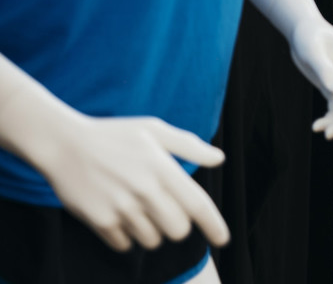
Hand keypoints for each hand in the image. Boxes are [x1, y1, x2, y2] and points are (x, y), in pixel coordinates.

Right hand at [39, 115, 228, 252]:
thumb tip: (219, 158)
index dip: (214, 225)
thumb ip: (189, 146)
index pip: (197, 204)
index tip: (224, 239)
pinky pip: (125, 245)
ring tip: (138, 206)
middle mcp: (145, 191)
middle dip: (178, 225)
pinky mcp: (99, 222)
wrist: (66, 145)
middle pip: (177, 230)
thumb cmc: (116, 135)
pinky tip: (120, 214)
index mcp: (162, 167)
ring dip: (152, 230)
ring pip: (152, 240)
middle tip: (166, 209)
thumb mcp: (154, 130)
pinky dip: (127, 236)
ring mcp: (121, 208)